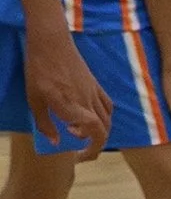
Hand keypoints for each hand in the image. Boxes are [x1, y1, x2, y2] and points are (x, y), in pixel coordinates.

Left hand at [25, 26, 107, 157]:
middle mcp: (88, 102)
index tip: (78, 155)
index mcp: (73, 107)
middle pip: (105, 129)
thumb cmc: (39, 70)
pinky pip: (107, 105)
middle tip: (82, 151)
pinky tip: (90, 116)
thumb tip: (55, 142)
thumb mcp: (34, 99)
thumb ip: (45, 123)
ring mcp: (94, 92)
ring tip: (83, 133)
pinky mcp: (95, 84)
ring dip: (100, 132)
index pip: (95, 133)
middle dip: (96, 145)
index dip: (91, 148)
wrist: (51, 42)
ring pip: (107, 118)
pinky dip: (104, 117)